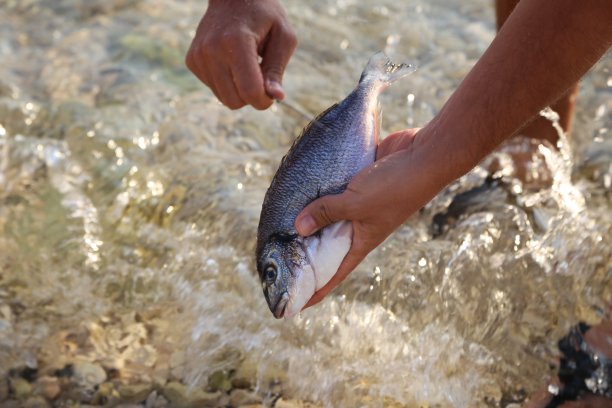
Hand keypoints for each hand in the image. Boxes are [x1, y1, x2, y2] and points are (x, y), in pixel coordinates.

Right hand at [185, 0, 296, 109]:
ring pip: (223, 99)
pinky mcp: (192, 60)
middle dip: (251, 97)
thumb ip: (277, 69)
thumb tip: (276, 97)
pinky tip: (233, 62)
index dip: (265, 100)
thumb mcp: (283, 36)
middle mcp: (212, 49)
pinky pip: (214, 89)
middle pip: (234, 102)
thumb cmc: (265, 15)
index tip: (272, 91)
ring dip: (239, 90)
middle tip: (261, 76)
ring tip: (247, 65)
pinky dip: (227, 82)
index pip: (250, 91)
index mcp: (236, 42)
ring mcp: (198, 55)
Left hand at [295, 128, 433, 308]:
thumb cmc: (395, 187)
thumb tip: (297, 227)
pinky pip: (335, 191)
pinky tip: (301, 187)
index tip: (298, 306)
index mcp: (362, 241)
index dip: (317, 290)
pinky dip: (320, 191)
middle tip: (278, 257)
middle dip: (306, 251)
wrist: (424, 156)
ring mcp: (361, 205)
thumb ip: (326, 212)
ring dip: (311, 218)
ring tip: (282, 222)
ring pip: (330, 216)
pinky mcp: (360, 183)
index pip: (335, 273)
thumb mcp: (356, 203)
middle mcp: (361, 227)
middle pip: (328, 244)